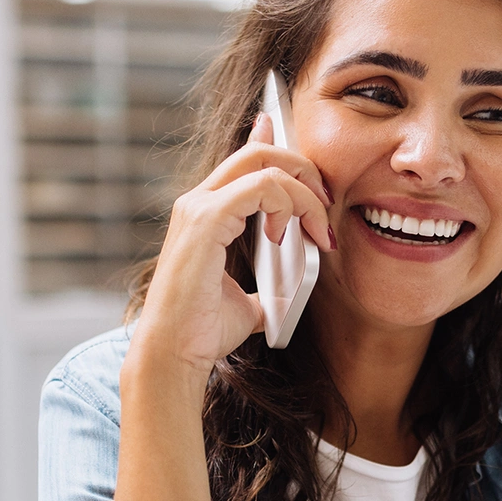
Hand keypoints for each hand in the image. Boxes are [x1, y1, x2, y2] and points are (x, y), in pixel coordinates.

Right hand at [127, 112, 332, 379]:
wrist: (175, 353)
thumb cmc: (202, 332)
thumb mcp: (246, 306)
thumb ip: (264, 293)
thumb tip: (283, 299)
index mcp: (206, 214)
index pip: (244, 160)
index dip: (277, 147)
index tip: (313, 177)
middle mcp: (198, 202)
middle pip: (259, 152)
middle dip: (303, 169)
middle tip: (326, 205)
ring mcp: (198, 207)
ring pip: (264, 165)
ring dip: (304, 193)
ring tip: (316, 230)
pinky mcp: (206, 220)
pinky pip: (260, 187)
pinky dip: (286, 205)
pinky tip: (283, 237)